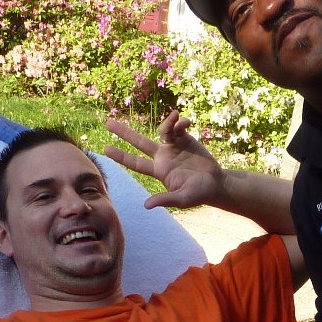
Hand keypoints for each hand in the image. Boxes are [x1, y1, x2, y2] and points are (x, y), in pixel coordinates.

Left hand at [104, 111, 226, 209]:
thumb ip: (165, 200)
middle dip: (124, 133)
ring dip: (167, 122)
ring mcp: (174, 146)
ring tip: (176, 116)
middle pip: (139, 143)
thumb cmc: (199, 194)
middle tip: (108, 123)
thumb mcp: (182, 199)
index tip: (106, 150)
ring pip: (162, 130)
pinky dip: (181, 122)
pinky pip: (179, 127)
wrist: (216, 183)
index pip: (135, 163)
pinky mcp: (186, 139)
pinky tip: (187, 122)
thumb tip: (146, 205)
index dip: (121, 156)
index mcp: (159, 170)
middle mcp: (163, 157)